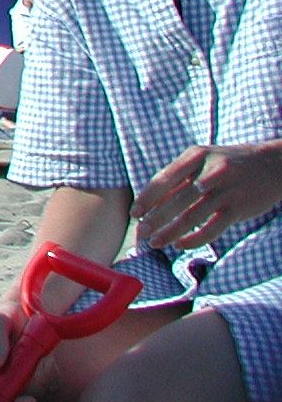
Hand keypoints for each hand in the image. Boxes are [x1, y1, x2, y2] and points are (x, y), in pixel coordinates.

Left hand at [133, 141, 281, 249]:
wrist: (274, 165)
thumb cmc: (229, 163)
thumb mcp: (204, 160)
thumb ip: (180, 177)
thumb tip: (151, 202)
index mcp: (196, 156)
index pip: (164, 179)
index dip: (147, 198)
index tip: (134, 213)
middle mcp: (210, 171)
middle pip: (176, 200)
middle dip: (155, 219)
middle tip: (140, 233)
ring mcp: (226, 191)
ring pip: (192, 217)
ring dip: (170, 232)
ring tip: (155, 243)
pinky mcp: (239, 208)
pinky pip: (212, 229)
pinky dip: (194, 239)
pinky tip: (180, 245)